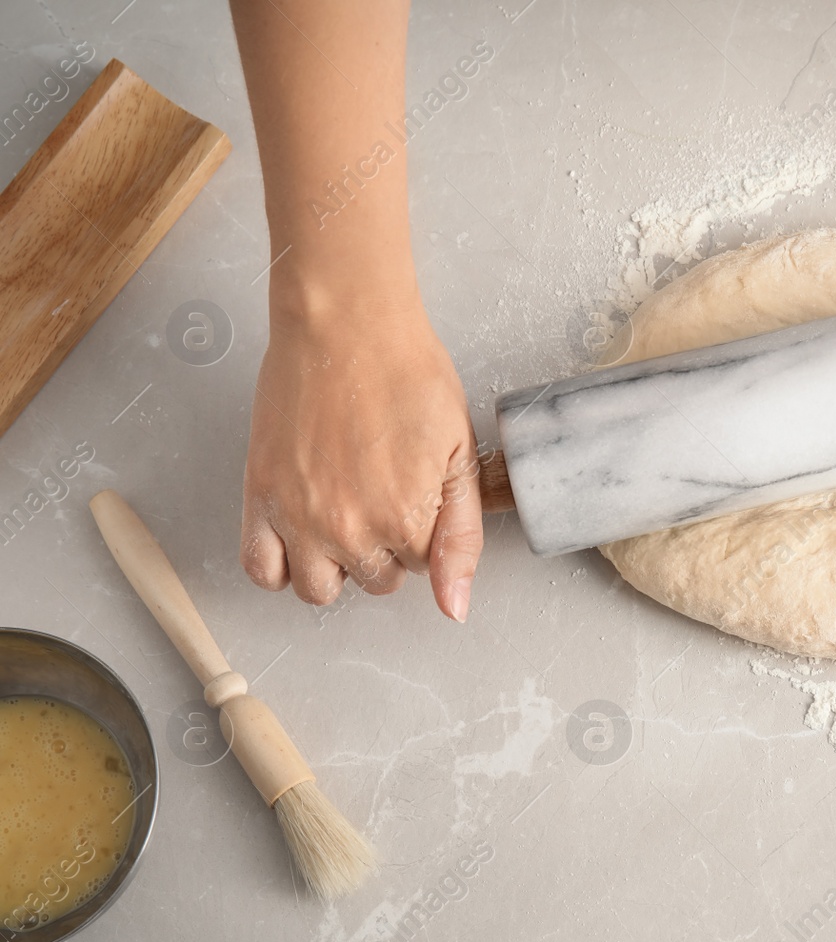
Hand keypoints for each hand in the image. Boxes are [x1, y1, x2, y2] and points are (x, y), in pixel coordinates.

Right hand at [240, 291, 482, 620]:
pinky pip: (259, 569)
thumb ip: (461, 536)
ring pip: (318, 590)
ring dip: (335, 565)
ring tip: (344, 517)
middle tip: (382, 494)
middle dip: (385, 549)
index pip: (422, 568)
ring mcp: (299, 518)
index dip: (424, 530)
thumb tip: (452, 607)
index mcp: (405, 521)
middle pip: (375, 580)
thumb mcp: (461, 454)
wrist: (345, 326)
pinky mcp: (259, 498)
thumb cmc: (407, 374)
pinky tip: (300, 534)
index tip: (418, 491)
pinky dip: (278, 565)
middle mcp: (349, 530)